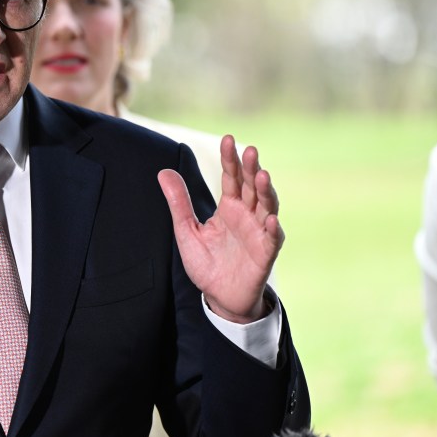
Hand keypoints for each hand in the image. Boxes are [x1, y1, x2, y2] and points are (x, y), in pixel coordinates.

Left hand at [158, 135, 282, 323]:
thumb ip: (178, 203)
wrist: (219, 297)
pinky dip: (273, 228)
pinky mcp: (265, 254)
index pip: (231, 178)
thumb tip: (163, 171)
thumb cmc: (207, 263)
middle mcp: (248, 215)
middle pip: (251, 186)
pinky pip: (272, 239)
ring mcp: (259, 233)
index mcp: (229, 207)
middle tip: (249, 150)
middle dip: (251, 168)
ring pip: (267, 207)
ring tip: (262, 175)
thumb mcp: (186, 230)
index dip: (230, 159)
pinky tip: (270, 219)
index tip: (228, 139)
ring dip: (266, 191)